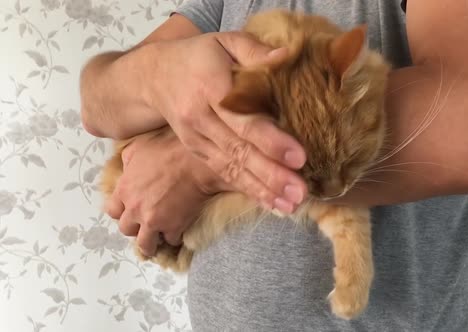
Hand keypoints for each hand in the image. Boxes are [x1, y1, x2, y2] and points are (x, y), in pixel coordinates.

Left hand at [106, 129, 226, 256]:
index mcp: (124, 190)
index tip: (129, 209)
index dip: (121, 211)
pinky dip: (174, 237)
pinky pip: (170, 240)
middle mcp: (135, 210)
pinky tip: (178, 231)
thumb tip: (127, 167)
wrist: (196, 164)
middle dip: (134, 226)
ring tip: (157, 241)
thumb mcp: (138, 147)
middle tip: (144, 222)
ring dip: (149, 243)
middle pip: (126, 229)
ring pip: (145, 244)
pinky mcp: (174, 227)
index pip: (112, 211)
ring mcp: (154, 221)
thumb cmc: (169, 151)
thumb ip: (127, 160)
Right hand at [149, 32, 306, 213]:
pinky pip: (224, 174)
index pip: (244, 119)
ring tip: (291, 206)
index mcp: (211, 88)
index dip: (270, 140)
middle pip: (239, 151)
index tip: (298, 156)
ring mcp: (197, 139)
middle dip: (271, 175)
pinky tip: (272, 204)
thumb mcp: (224, 41)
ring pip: (231, 168)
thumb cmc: (199, 56)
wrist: (154, 76)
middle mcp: (201, 118)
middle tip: (299, 194)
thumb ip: (255, 49)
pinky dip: (248, 191)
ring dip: (262, 190)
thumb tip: (288, 56)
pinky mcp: (197, 152)